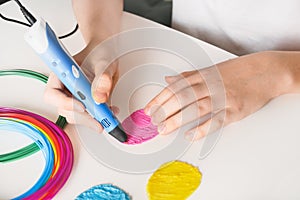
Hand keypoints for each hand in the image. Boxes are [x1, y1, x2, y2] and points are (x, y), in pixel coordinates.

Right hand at [44, 44, 118, 131]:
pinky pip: (86, 116)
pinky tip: (110, 113)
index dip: (65, 102)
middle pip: (64, 109)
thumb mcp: (104, 63)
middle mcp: (63, 87)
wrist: (105, 54)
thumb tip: (100, 97)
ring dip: (92, 119)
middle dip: (83, 116)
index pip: (52, 94)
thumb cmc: (99, 53)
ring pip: (75, 116)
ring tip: (109, 114)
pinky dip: (98, 118)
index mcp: (60, 73)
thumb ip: (103, 78)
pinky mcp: (82, 104)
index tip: (82, 106)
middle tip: (101, 118)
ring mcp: (72, 97)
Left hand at [144, 51, 291, 139]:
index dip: (161, 98)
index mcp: (204, 75)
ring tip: (164, 128)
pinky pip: (217, 120)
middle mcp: (212, 85)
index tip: (150, 107)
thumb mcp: (213, 70)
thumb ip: (189, 77)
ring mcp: (224, 98)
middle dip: (165, 109)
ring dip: (178, 119)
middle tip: (153, 120)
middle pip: (183, 97)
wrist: (268, 71)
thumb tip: (169, 80)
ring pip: (196, 108)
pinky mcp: (235, 110)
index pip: (177, 87)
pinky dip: (203, 128)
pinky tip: (191, 134)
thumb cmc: (240, 70)